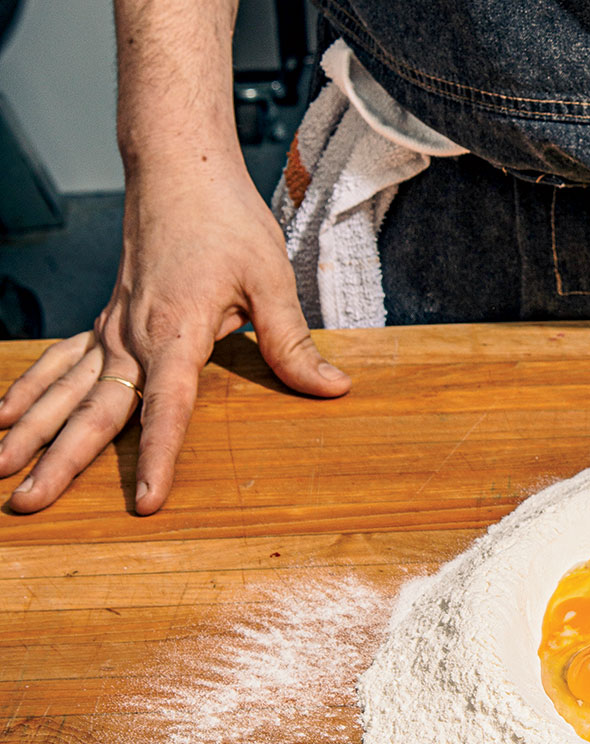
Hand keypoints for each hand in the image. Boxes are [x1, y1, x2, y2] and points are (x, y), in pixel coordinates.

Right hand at [0, 158, 350, 514]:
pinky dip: (33, 390)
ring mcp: (112, 326)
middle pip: (94, 409)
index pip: (165, 407)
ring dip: (32, 432)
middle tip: (27, 503)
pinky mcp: (108, 318)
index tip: (145, 500)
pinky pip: (63, 362)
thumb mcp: (271, 279)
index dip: (155, 456)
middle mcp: (132, 333)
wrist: (179, 169)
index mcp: (176, 329)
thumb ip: (292, 341)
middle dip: (59, 460)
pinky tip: (6, 417)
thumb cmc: (227, 220)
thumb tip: (331, 387)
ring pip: (66, 390)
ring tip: (0, 471)